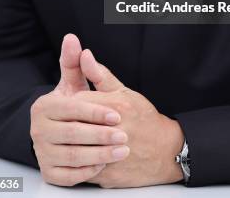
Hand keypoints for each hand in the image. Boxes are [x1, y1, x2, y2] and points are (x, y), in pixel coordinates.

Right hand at [30, 34, 129, 186]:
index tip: (117, 115)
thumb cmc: (72, 106)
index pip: (72, 109)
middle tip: (124, 136)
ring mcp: (42, 152)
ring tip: (121, 151)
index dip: (96, 112)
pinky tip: (104, 164)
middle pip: (73, 134)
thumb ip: (74, 63)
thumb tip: (72, 39)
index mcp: (43, 107)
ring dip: (100, 154)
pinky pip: (69, 175)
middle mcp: (38, 130)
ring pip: (73, 156)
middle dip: (101, 135)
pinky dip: (88, 171)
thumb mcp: (73, 84)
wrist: (61, 134)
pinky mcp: (48, 172)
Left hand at [78, 49, 184, 187]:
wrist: (165, 151)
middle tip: (64, 122)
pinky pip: (82, 168)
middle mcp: (114, 130)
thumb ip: (100, 74)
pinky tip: (78, 155)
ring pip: (76, 149)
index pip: (78, 102)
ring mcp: (111, 154)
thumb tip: (84, 55)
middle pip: (75, 125)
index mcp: (117, 107)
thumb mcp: (125, 91)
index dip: (71, 103)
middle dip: (67, 122)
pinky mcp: (108, 174)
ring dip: (70, 143)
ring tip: (69, 138)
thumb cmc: (144, 118)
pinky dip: (77, 162)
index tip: (68, 105)